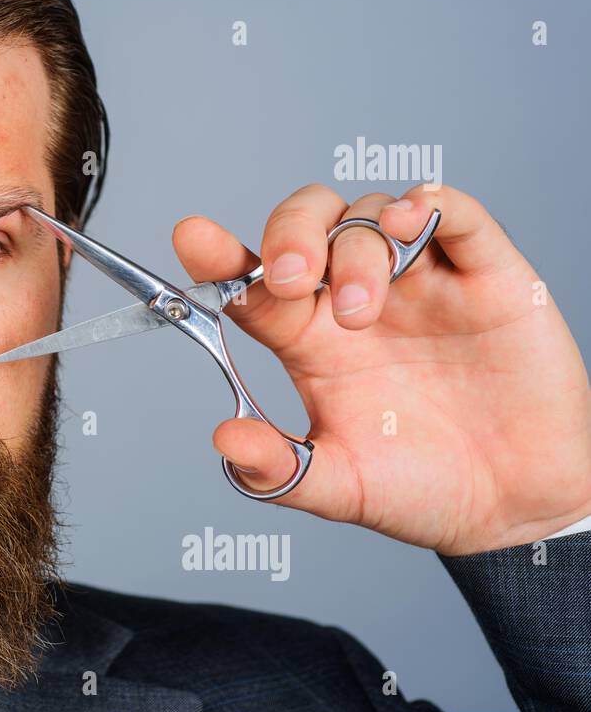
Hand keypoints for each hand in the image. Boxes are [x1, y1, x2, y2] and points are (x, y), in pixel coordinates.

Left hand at [173, 183, 590, 554]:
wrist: (517, 507)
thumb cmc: (422, 488)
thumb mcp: (338, 487)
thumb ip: (277, 469)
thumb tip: (224, 438)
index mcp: (310, 339)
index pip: (252, 282)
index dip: (220, 255)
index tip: (193, 237)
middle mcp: (355, 298)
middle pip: (305, 224)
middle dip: (289, 235)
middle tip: (292, 279)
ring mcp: (419, 282)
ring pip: (369, 215)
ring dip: (355, 250)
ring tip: (363, 312)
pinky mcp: (486, 276)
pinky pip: (454, 214)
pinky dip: (428, 204)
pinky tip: (410, 223)